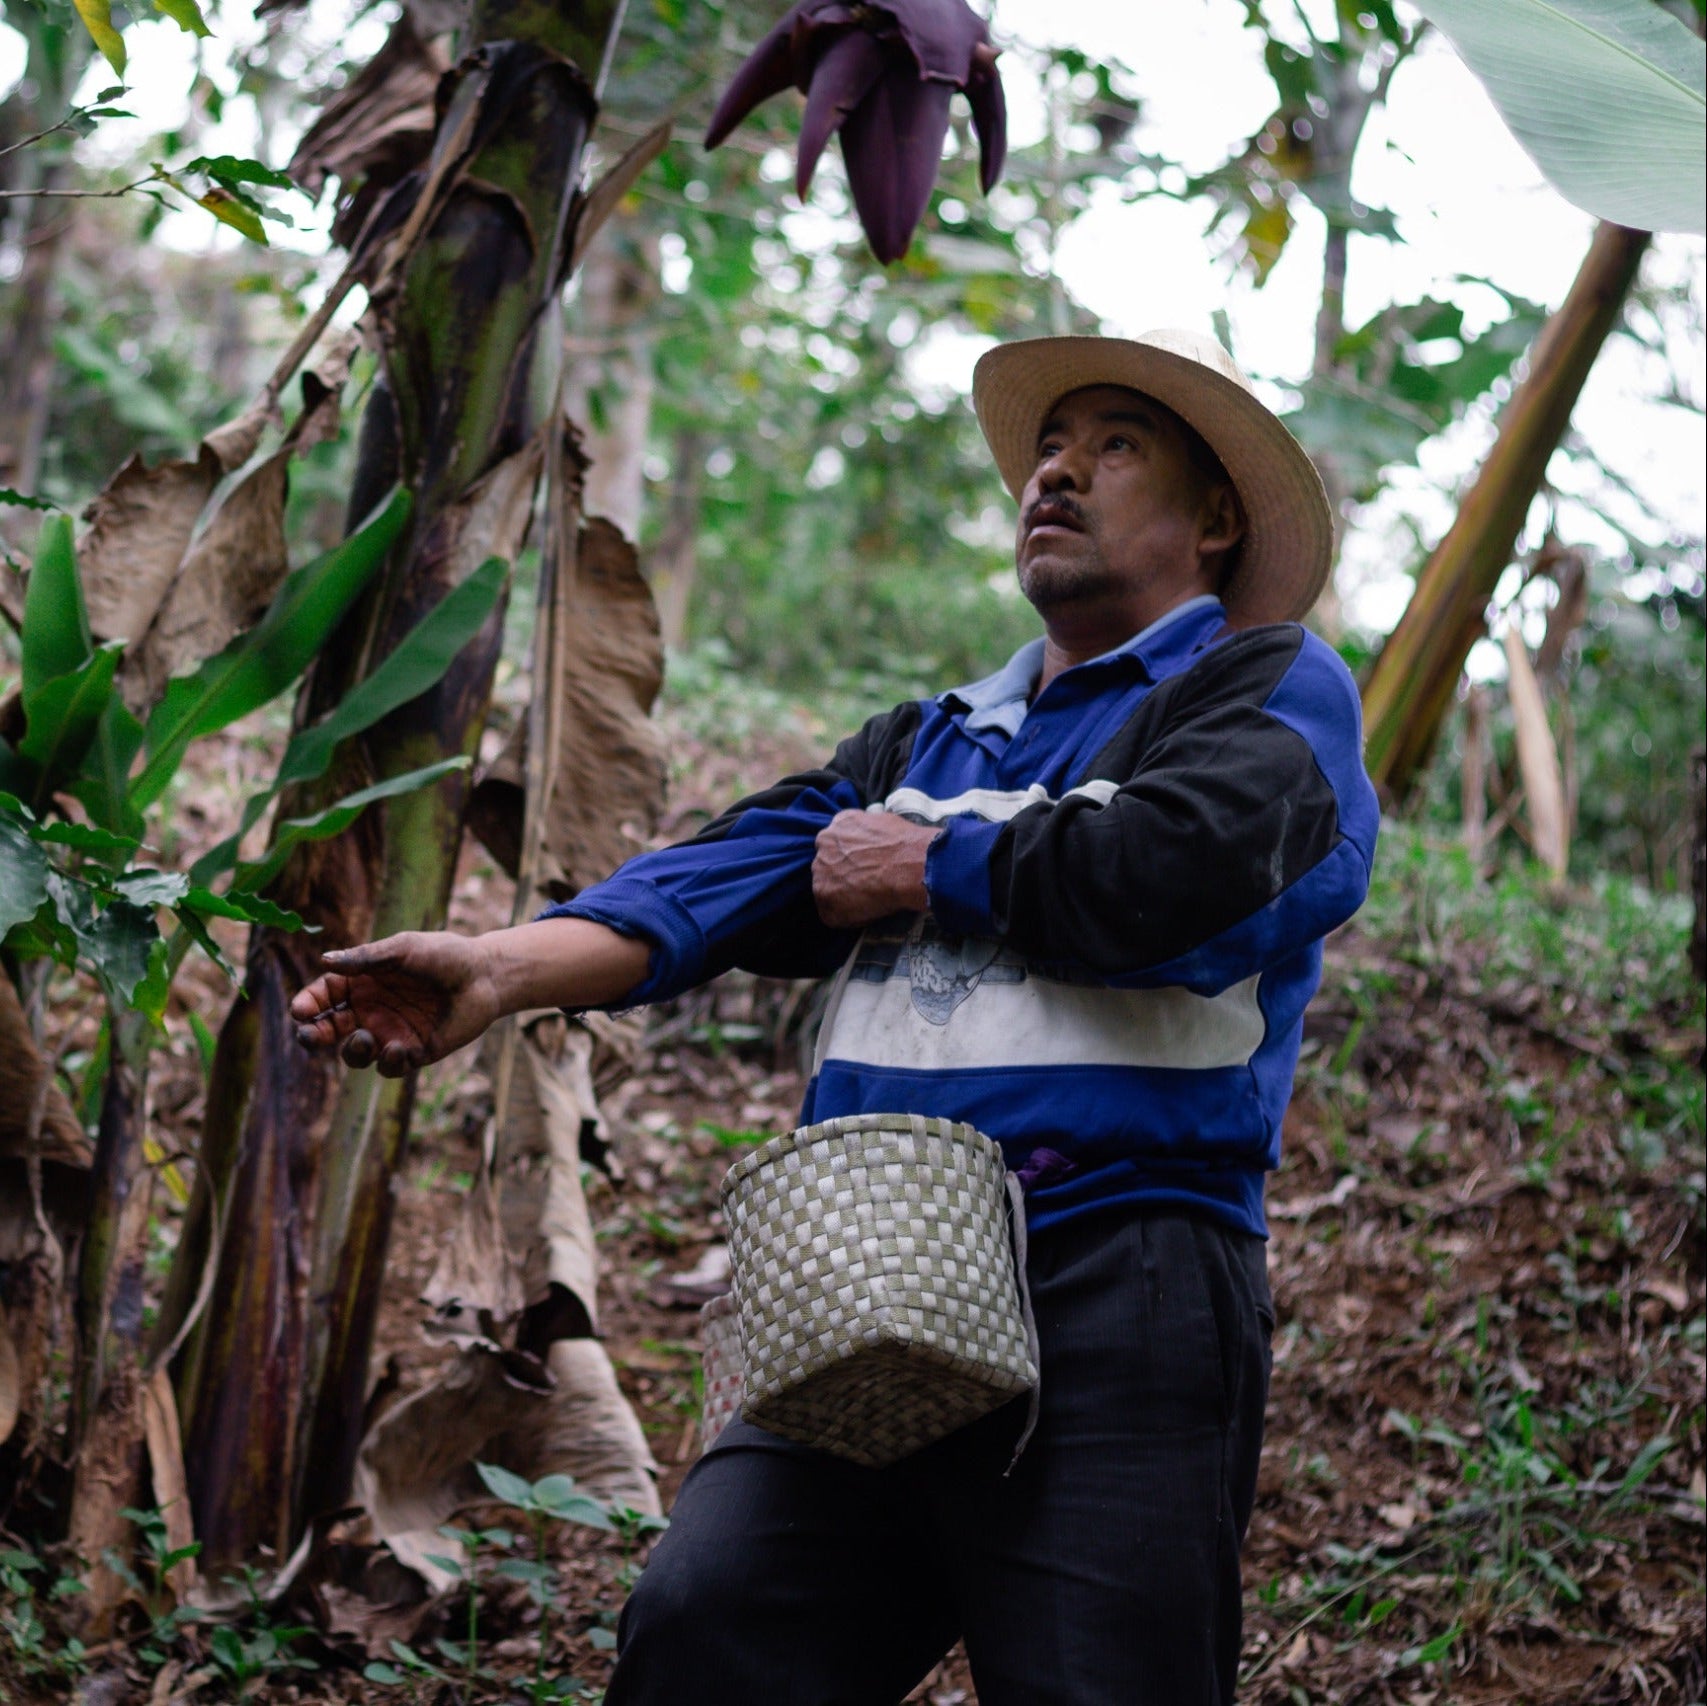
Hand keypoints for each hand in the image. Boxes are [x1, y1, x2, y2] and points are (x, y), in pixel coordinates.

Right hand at [289, 930, 500, 1075]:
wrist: (486, 976)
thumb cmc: (444, 955)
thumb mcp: (404, 949)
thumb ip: (367, 958)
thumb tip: (325, 960)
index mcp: (363, 982)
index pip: (325, 995)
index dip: (309, 1003)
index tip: (298, 1010)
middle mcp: (371, 1010)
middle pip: (330, 1029)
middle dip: (314, 1035)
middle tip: (308, 1036)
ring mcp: (390, 1032)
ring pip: (356, 1053)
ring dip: (353, 1051)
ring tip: (364, 1038)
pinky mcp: (414, 1052)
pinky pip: (390, 1066)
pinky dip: (389, 1061)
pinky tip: (397, 1048)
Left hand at [812, 810, 937, 929]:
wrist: (911, 866)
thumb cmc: (908, 846)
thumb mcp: (887, 824)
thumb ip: (870, 833)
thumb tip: (876, 845)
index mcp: (841, 823)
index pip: (840, 842)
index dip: (853, 857)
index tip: (866, 866)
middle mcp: (825, 843)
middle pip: (829, 863)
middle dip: (845, 874)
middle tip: (867, 884)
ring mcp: (821, 869)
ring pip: (827, 888)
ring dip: (844, 896)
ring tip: (871, 900)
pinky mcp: (825, 895)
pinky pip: (832, 913)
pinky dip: (848, 918)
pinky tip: (868, 913)